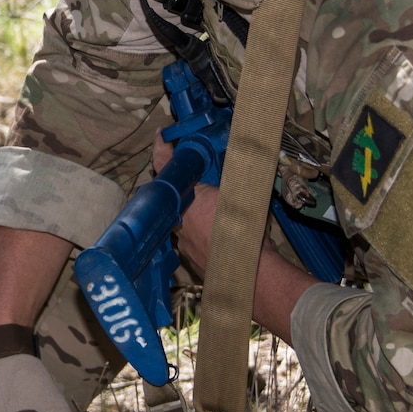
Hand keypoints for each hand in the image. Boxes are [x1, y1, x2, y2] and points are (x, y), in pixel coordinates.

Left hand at [152, 138, 318, 341]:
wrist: (251, 273)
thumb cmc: (247, 231)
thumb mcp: (243, 192)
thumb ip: (236, 174)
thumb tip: (242, 159)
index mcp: (188, 200)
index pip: (167, 167)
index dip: (163, 150)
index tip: (161, 138)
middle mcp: (178, 221)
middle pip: (172, 195)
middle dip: (183, 186)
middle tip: (196, 176)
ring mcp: (182, 242)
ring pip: (181, 218)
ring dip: (193, 211)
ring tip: (214, 207)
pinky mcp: (191, 258)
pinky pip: (191, 238)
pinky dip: (201, 231)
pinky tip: (218, 231)